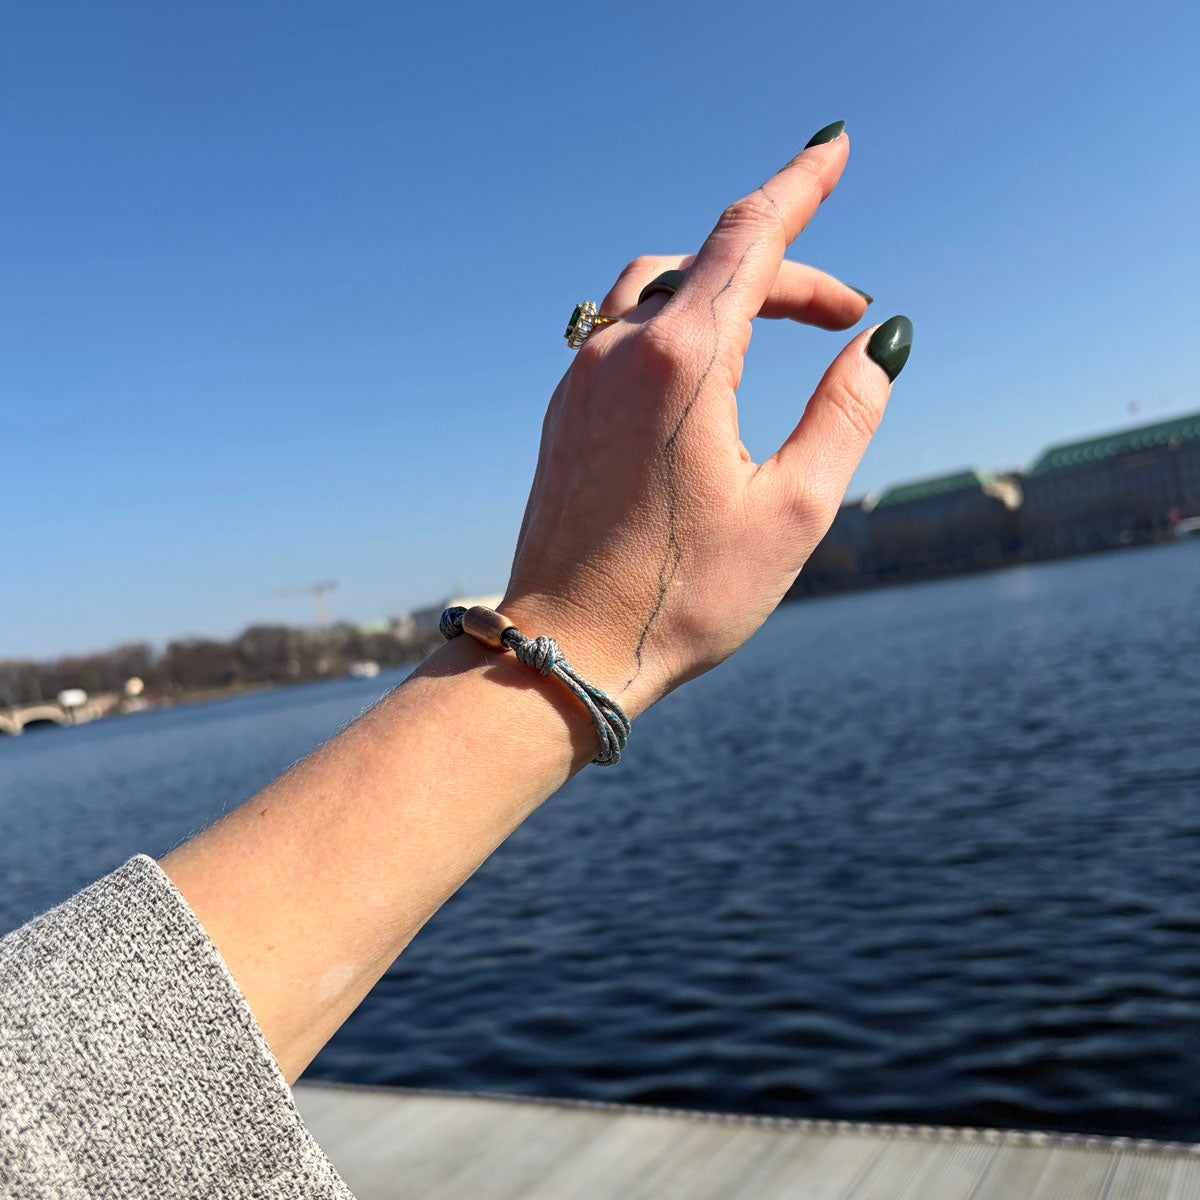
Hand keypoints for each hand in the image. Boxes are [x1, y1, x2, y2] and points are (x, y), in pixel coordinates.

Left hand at [503, 124, 911, 718]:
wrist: (566, 649)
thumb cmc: (683, 595)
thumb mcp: (792, 511)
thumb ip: (846, 414)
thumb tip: (882, 341)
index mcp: (682, 362)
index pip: (751, 236)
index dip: (802, 184)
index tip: (836, 145)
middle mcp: (620, 351)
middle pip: (713, 262)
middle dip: (787, 269)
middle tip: (847, 312)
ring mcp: (581, 377)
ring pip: (660, 286)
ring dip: (728, 286)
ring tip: (782, 322)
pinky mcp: (565, 410)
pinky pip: (624, 326)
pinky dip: (680, 317)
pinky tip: (710, 365)